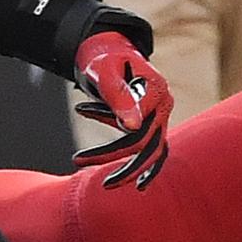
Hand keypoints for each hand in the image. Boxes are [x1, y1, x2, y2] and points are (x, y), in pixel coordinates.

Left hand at [70, 27, 172, 188]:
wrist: (112, 55)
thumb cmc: (106, 60)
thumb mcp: (105, 71)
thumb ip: (118, 96)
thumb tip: (132, 127)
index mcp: (156, 89)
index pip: (137, 119)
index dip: (107, 119)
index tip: (80, 109)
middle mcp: (165, 105)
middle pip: (145, 140)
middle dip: (111, 154)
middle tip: (77, 160)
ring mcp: (162, 118)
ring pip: (153, 151)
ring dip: (130, 169)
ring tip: (106, 185)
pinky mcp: (155, 126)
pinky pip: (157, 152)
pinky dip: (149, 169)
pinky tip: (139, 186)